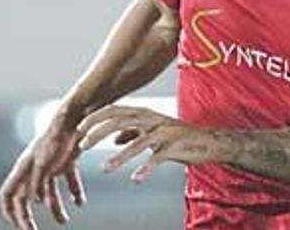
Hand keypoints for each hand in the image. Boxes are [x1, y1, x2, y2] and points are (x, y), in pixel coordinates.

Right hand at [0, 114, 87, 229]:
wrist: (76, 118)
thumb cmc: (57, 137)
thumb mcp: (44, 162)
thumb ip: (38, 181)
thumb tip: (33, 201)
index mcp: (23, 169)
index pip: (8, 194)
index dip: (10, 211)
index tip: (19, 225)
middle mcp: (34, 169)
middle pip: (26, 198)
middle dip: (28, 216)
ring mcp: (50, 166)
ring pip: (48, 193)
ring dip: (55, 208)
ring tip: (64, 221)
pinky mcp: (66, 161)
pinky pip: (68, 181)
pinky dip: (73, 192)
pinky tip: (79, 202)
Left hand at [76, 106, 230, 183]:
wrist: (209, 142)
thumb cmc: (179, 138)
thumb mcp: (153, 133)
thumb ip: (133, 133)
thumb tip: (114, 139)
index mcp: (146, 114)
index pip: (116, 110)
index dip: (96, 117)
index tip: (79, 128)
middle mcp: (154, 119)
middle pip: (122, 121)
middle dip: (99, 133)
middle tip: (83, 145)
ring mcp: (165, 132)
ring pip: (138, 142)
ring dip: (120, 156)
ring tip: (106, 168)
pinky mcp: (176, 146)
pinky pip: (158, 158)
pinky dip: (146, 168)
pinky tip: (136, 178)